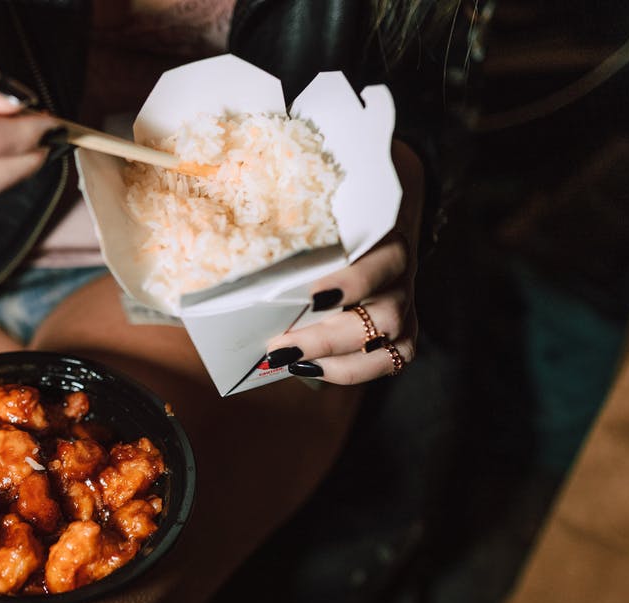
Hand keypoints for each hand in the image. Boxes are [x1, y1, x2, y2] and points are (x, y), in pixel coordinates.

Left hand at [265, 141, 423, 383]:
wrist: (387, 205)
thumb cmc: (337, 210)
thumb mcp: (320, 204)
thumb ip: (290, 221)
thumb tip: (222, 236)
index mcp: (385, 236)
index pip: (380, 263)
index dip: (352, 283)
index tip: (313, 298)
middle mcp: (401, 273)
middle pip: (383, 314)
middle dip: (328, 336)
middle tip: (279, 345)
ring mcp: (406, 303)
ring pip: (393, 343)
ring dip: (340, 361)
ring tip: (292, 364)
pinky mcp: (405, 328)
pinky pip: (392, 360)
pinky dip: (352, 371)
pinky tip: (313, 371)